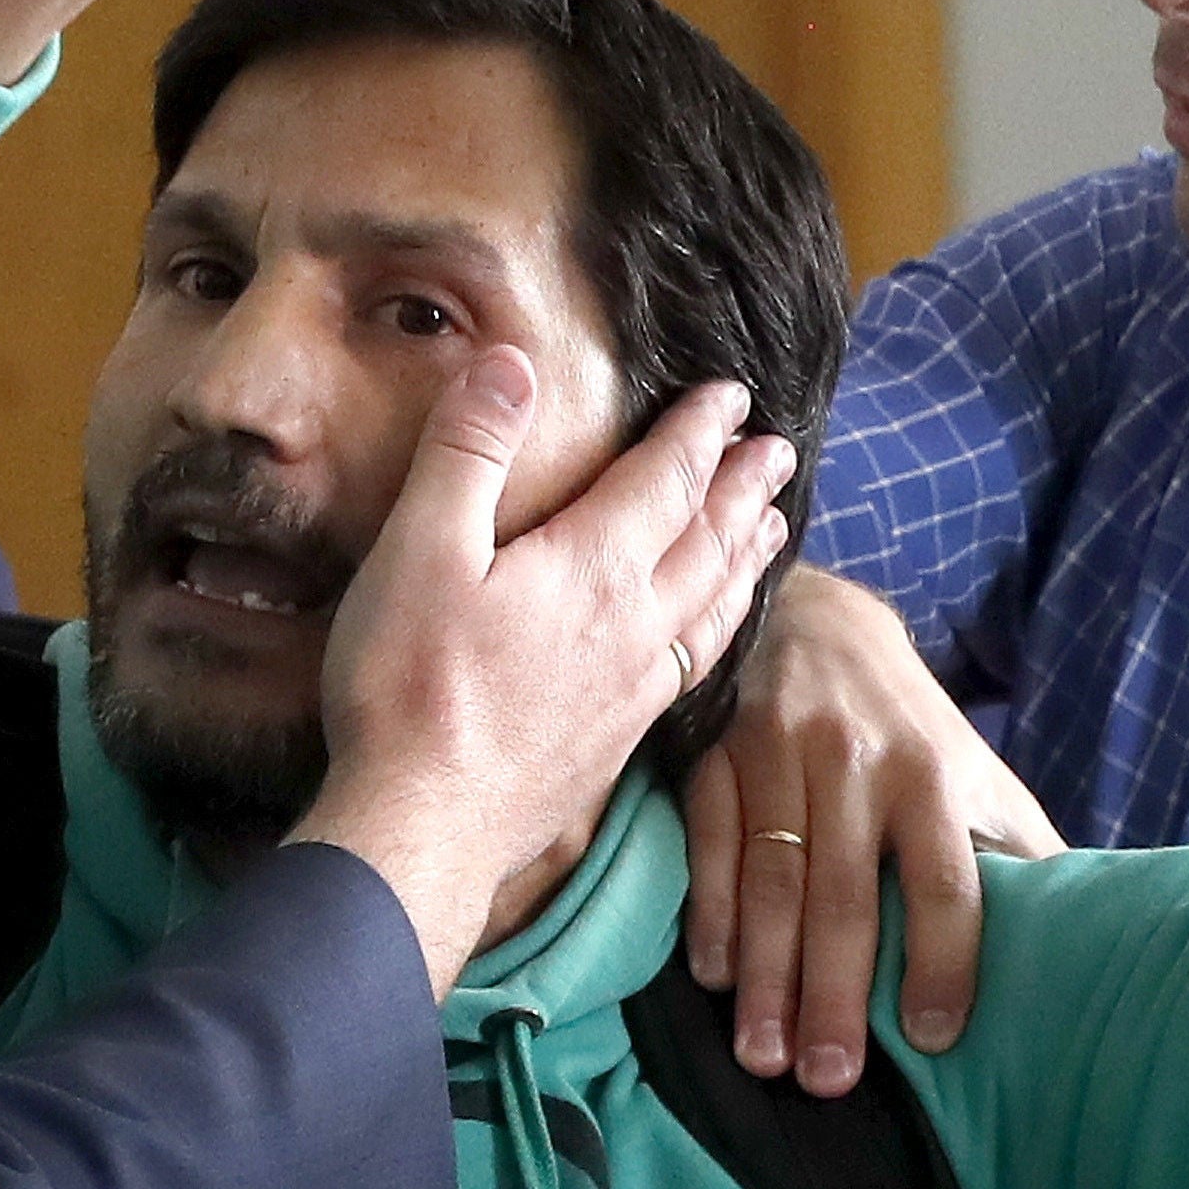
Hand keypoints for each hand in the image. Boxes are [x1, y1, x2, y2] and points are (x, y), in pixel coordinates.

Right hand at [299, 350, 795, 986]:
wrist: (424, 825)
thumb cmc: (410, 685)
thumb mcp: (420, 549)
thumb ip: (467, 451)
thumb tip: (512, 362)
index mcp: (593, 567)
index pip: (666, 480)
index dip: (700, 432)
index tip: (733, 395)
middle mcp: (634, 625)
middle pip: (708, 542)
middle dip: (742, 489)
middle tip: (778, 452)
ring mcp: (633, 690)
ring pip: (714, 607)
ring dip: (745, 558)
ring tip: (773, 530)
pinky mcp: (617, 741)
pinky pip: (695, 664)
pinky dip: (719, 627)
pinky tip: (709, 636)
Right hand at [679, 566, 1060, 1078]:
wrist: (811, 620)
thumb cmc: (905, 727)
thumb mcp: (973, 772)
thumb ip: (1015, 850)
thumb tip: (1091, 934)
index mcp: (932, 777)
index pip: (946, 880)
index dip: (943, 959)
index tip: (933, 1035)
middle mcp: (857, 765)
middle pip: (846, 896)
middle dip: (834, 994)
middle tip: (827, 1081)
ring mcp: (779, 756)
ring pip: (771, 881)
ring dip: (766, 977)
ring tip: (763, 1056)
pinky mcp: (716, 753)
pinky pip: (709, 843)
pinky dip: (708, 913)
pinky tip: (713, 976)